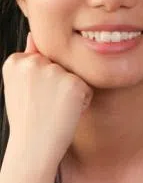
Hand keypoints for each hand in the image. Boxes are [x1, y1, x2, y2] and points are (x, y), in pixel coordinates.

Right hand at [1, 34, 91, 169]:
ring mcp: (53, 71)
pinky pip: (86, 88)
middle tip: (43, 107)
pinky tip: (66, 113)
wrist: (33, 148)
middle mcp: (33, 62)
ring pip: (74, 75)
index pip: (43, 60)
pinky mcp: (73, 83)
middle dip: (58, 85)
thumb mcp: (21, 86)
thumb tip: (34, 34)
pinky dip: (82, 102)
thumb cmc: (28, 119)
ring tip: (53, 110)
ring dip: (71, 93)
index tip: (32, 99)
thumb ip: (29, 59)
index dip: (42, 83)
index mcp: (15, 60)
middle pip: (60, 66)